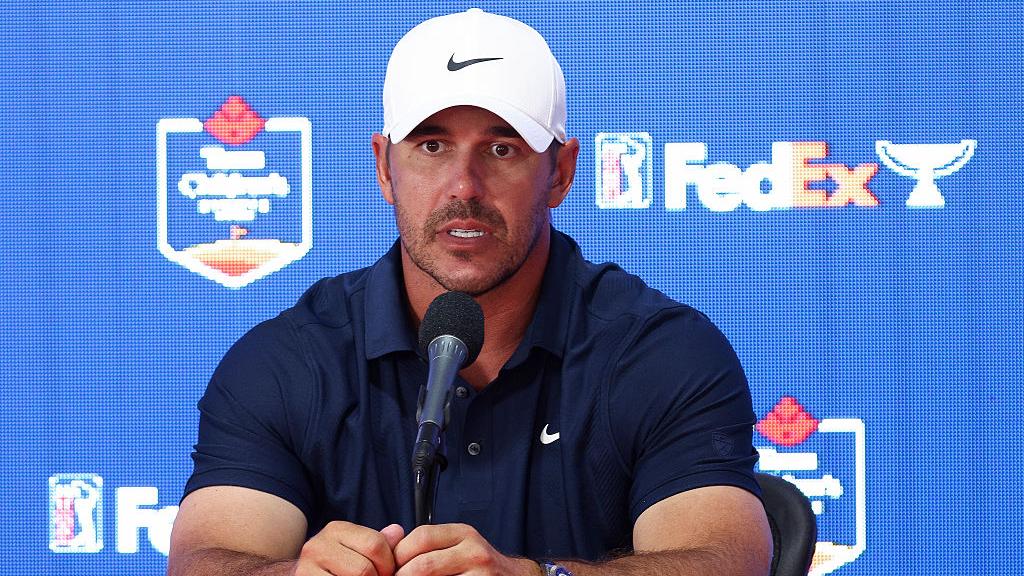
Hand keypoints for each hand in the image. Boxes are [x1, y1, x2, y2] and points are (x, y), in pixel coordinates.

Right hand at [293, 521, 404, 575]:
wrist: (301, 574)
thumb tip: (398, 531)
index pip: (375, 544)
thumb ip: (377, 542)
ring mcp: (307, 567)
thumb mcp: (354, 547)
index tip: (386, 572)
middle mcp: (319, 545)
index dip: (388, 564)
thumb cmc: (334, 564)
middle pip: (364, 569)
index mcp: (336, 530)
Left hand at [393, 523, 537, 575]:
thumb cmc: (480, 567)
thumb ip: (429, 545)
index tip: (389, 568)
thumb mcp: (459, 546)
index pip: (420, 537)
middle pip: (423, 564)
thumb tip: (389, 548)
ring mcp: (481, 575)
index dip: (398, 555)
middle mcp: (474, 551)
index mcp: (463, 534)